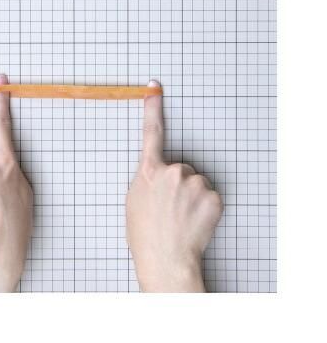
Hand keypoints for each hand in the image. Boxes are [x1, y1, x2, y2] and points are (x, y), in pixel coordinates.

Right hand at [126, 80, 222, 291]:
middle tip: (170, 207)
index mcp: (149, 171)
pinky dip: (205, 206)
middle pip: (181, 167)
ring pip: (196, 182)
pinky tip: (195, 220)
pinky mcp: (213, 196)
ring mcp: (195, 182)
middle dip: (178, 183)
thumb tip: (159, 172)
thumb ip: (147, 178)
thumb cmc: (145, 233)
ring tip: (181, 217)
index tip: (154, 87)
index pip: (152, 132)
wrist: (166, 260)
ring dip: (192, 195)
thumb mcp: (134, 200)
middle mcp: (173, 171)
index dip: (153, 108)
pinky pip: (210, 195)